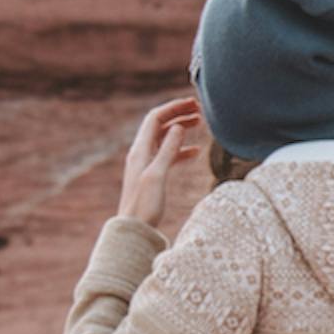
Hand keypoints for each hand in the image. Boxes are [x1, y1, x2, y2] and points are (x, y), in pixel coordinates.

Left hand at [116, 95, 204, 230]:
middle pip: (160, 125)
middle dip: (178, 114)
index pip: (155, 118)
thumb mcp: (157, 175)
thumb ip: (168, 150)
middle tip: (199, 110)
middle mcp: (141, 153)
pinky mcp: (152, 175)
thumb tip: (179, 126)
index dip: (173, 108)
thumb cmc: (144, 205)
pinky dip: (180, 149)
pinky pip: (167, 155)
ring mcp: (146, 164)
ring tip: (199, 124)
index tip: (192, 103)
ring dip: (180, 129)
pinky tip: (195, 152)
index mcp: (140, 150)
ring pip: (164, 138)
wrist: (134, 229)